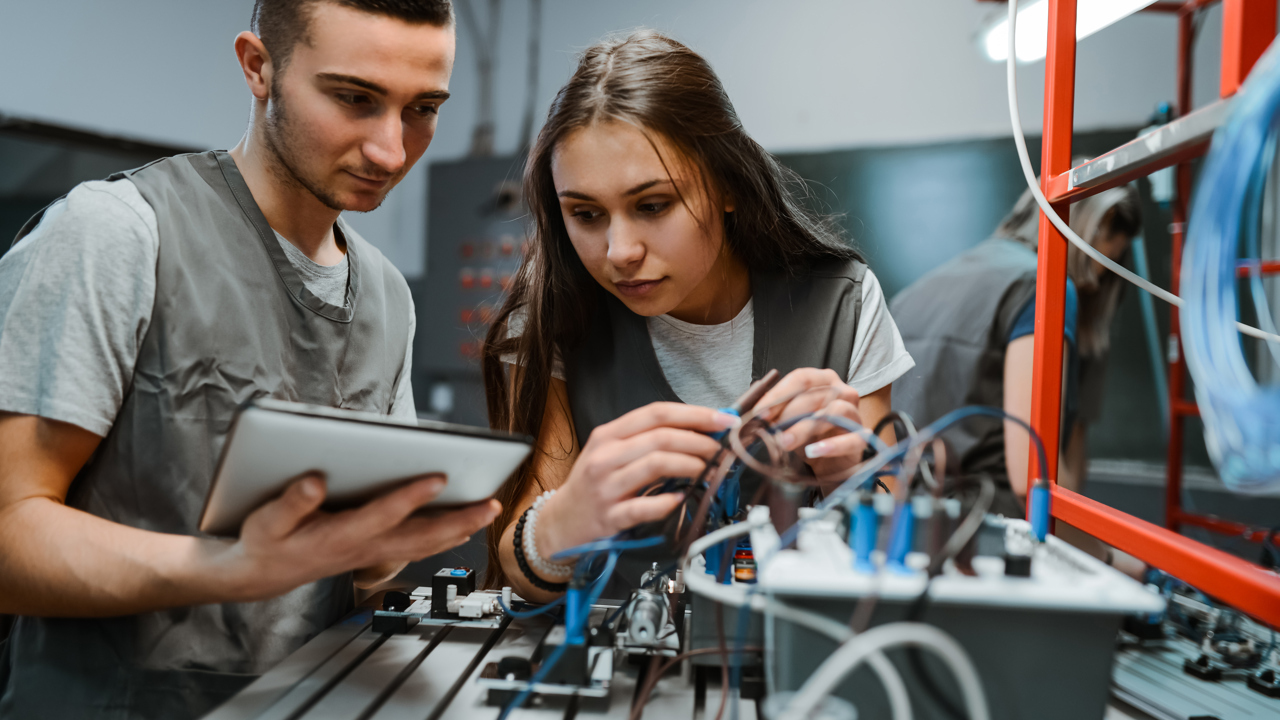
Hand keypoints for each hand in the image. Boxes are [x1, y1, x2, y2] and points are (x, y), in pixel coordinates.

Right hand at [221, 473, 499, 601]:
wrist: (262, 575)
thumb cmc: (266, 542)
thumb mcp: (266, 521)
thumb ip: (291, 502)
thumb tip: (315, 480)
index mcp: (338, 537)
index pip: (382, 514)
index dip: (410, 497)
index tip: (438, 476)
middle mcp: (364, 548)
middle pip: (419, 536)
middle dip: (458, 520)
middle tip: (490, 504)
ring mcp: (374, 554)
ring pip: (425, 544)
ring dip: (460, 529)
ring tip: (489, 510)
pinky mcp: (377, 553)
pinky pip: (419, 547)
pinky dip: (446, 537)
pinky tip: (464, 525)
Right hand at [536, 403, 734, 557]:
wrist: (560, 522)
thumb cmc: (594, 484)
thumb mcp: (612, 453)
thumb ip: (648, 440)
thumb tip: (700, 432)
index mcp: (608, 435)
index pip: (656, 413)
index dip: (695, 414)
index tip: (724, 419)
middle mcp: (605, 456)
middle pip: (661, 437)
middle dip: (700, 441)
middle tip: (721, 450)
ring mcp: (605, 486)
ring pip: (656, 465)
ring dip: (691, 466)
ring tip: (709, 472)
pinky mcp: (609, 516)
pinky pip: (645, 506)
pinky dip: (668, 502)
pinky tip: (681, 499)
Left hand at [755, 368, 866, 492]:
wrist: (830, 465)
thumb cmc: (809, 437)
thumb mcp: (788, 423)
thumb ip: (775, 415)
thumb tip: (755, 416)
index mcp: (824, 381)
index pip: (802, 378)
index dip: (779, 394)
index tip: (759, 412)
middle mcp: (843, 393)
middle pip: (816, 395)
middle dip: (788, 413)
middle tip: (769, 430)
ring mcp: (855, 415)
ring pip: (833, 413)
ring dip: (805, 427)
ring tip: (786, 442)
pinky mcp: (862, 439)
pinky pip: (851, 439)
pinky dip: (832, 445)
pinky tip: (814, 451)